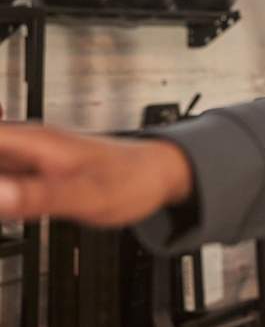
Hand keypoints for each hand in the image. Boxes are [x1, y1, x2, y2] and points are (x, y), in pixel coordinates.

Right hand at [0, 123, 192, 226]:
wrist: (161, 174)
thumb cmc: (132, 178)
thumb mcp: (83, 195)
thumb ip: (36, 197)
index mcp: (34, 142)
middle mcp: (28, 144)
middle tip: (4, 209)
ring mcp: (32, 157)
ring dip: (0, 185)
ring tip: (9, 209)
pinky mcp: (38, 171)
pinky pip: (3, 176)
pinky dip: (2, 191)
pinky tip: (8, 207)